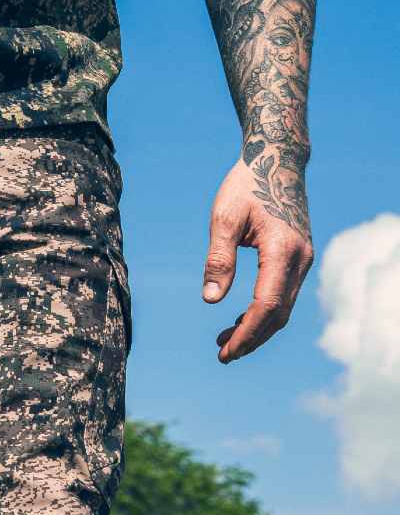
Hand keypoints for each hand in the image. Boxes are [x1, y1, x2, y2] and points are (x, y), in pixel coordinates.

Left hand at [202, 158, 313, 363]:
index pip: (266, 306)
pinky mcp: (299, 258)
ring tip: (225, 343)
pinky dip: (263, 314)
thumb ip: (218, 259)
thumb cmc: (247, 184)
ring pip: (283, 308)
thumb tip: (211, 300)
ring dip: (257, 330)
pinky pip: (284, 295)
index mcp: (282, 250)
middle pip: (278, 314)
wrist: (278, 158)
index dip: (246, 334)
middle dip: (251, 339)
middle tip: (223, 356)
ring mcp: (303, 259)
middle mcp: (300, 258)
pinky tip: (240, 321)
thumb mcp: (224, 218)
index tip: (225, 352)